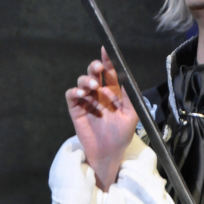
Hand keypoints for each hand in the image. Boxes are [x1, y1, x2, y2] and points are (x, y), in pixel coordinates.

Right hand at [66, 47, 138, 190]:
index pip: (110, 73)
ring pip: (82, 81)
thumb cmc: (122, 135)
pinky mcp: (76, 110)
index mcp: (113, 92)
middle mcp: (99, 94)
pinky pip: (72, 96)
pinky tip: (80, 93)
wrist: (108, 153)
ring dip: (85, 80)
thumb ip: (130, 96)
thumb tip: (126, 78)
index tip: (106, 50)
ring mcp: (87, 101)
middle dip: (95, 67)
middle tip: (98, 69)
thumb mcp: (131, 115)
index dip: (108, 61)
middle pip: (94, 73)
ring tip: (91, 86)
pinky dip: (74, 91)